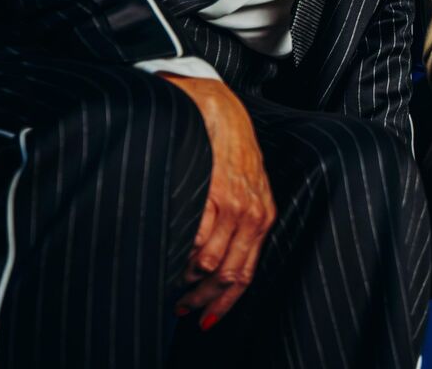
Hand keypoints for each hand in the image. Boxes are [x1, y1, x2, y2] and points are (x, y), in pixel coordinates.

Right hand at [159, 74, 275, 330]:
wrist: (220, 110)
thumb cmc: (229, 153)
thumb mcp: (246, 190)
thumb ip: (238, 225)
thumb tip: (213, 267)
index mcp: (263, 217)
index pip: (246, 274)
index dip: (224, 304)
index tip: (204, 320)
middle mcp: (253, 214)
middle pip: (228, 275)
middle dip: (201, 299)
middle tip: (180, 308)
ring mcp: (235, 204)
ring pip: (210, 263)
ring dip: (186, 281)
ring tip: (169, 284)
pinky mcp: (214, 192)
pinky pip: (197, 238)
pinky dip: (180, 255)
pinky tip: (168, 257)